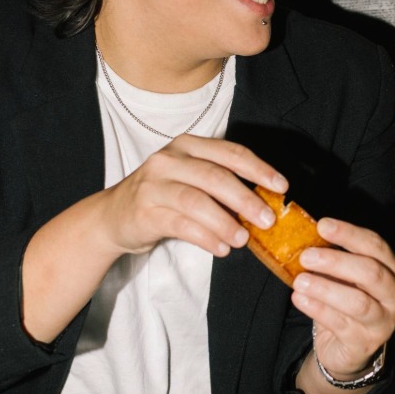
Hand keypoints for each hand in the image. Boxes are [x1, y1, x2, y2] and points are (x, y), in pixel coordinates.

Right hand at [101, 136, 286, 257]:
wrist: (112, 216)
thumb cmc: (161, 196)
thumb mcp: (189, 178)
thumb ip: (220, 184)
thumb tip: (264, 204)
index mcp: (187, 145)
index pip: (229, 153)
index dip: (259, 169)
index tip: (281, 186)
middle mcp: (168, 160)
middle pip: (215, 176)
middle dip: (246, 199)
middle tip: (268, 220)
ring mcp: (153, 184)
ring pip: (197, 201)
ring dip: (225, 222)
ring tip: (243, 239)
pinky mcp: (144, 211)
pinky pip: (181, 225)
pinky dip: (205, 237)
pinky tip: (221, 248)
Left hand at [291, 219, 394, 378]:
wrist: (345, 349)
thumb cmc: (344, 304)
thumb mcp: (344, 277)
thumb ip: (333, 257)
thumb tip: (305, 235)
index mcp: (393, 271)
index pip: (376, 246)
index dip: (349, 233)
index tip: (321, 225)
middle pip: (371, 273)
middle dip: (336, 261)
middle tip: (306, 256)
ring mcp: (384, 322)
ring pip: (358, 302)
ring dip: (325, 288)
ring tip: (300, 281)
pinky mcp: (365, 344)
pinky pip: (341, 324)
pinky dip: (318, 309)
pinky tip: (299, 299)